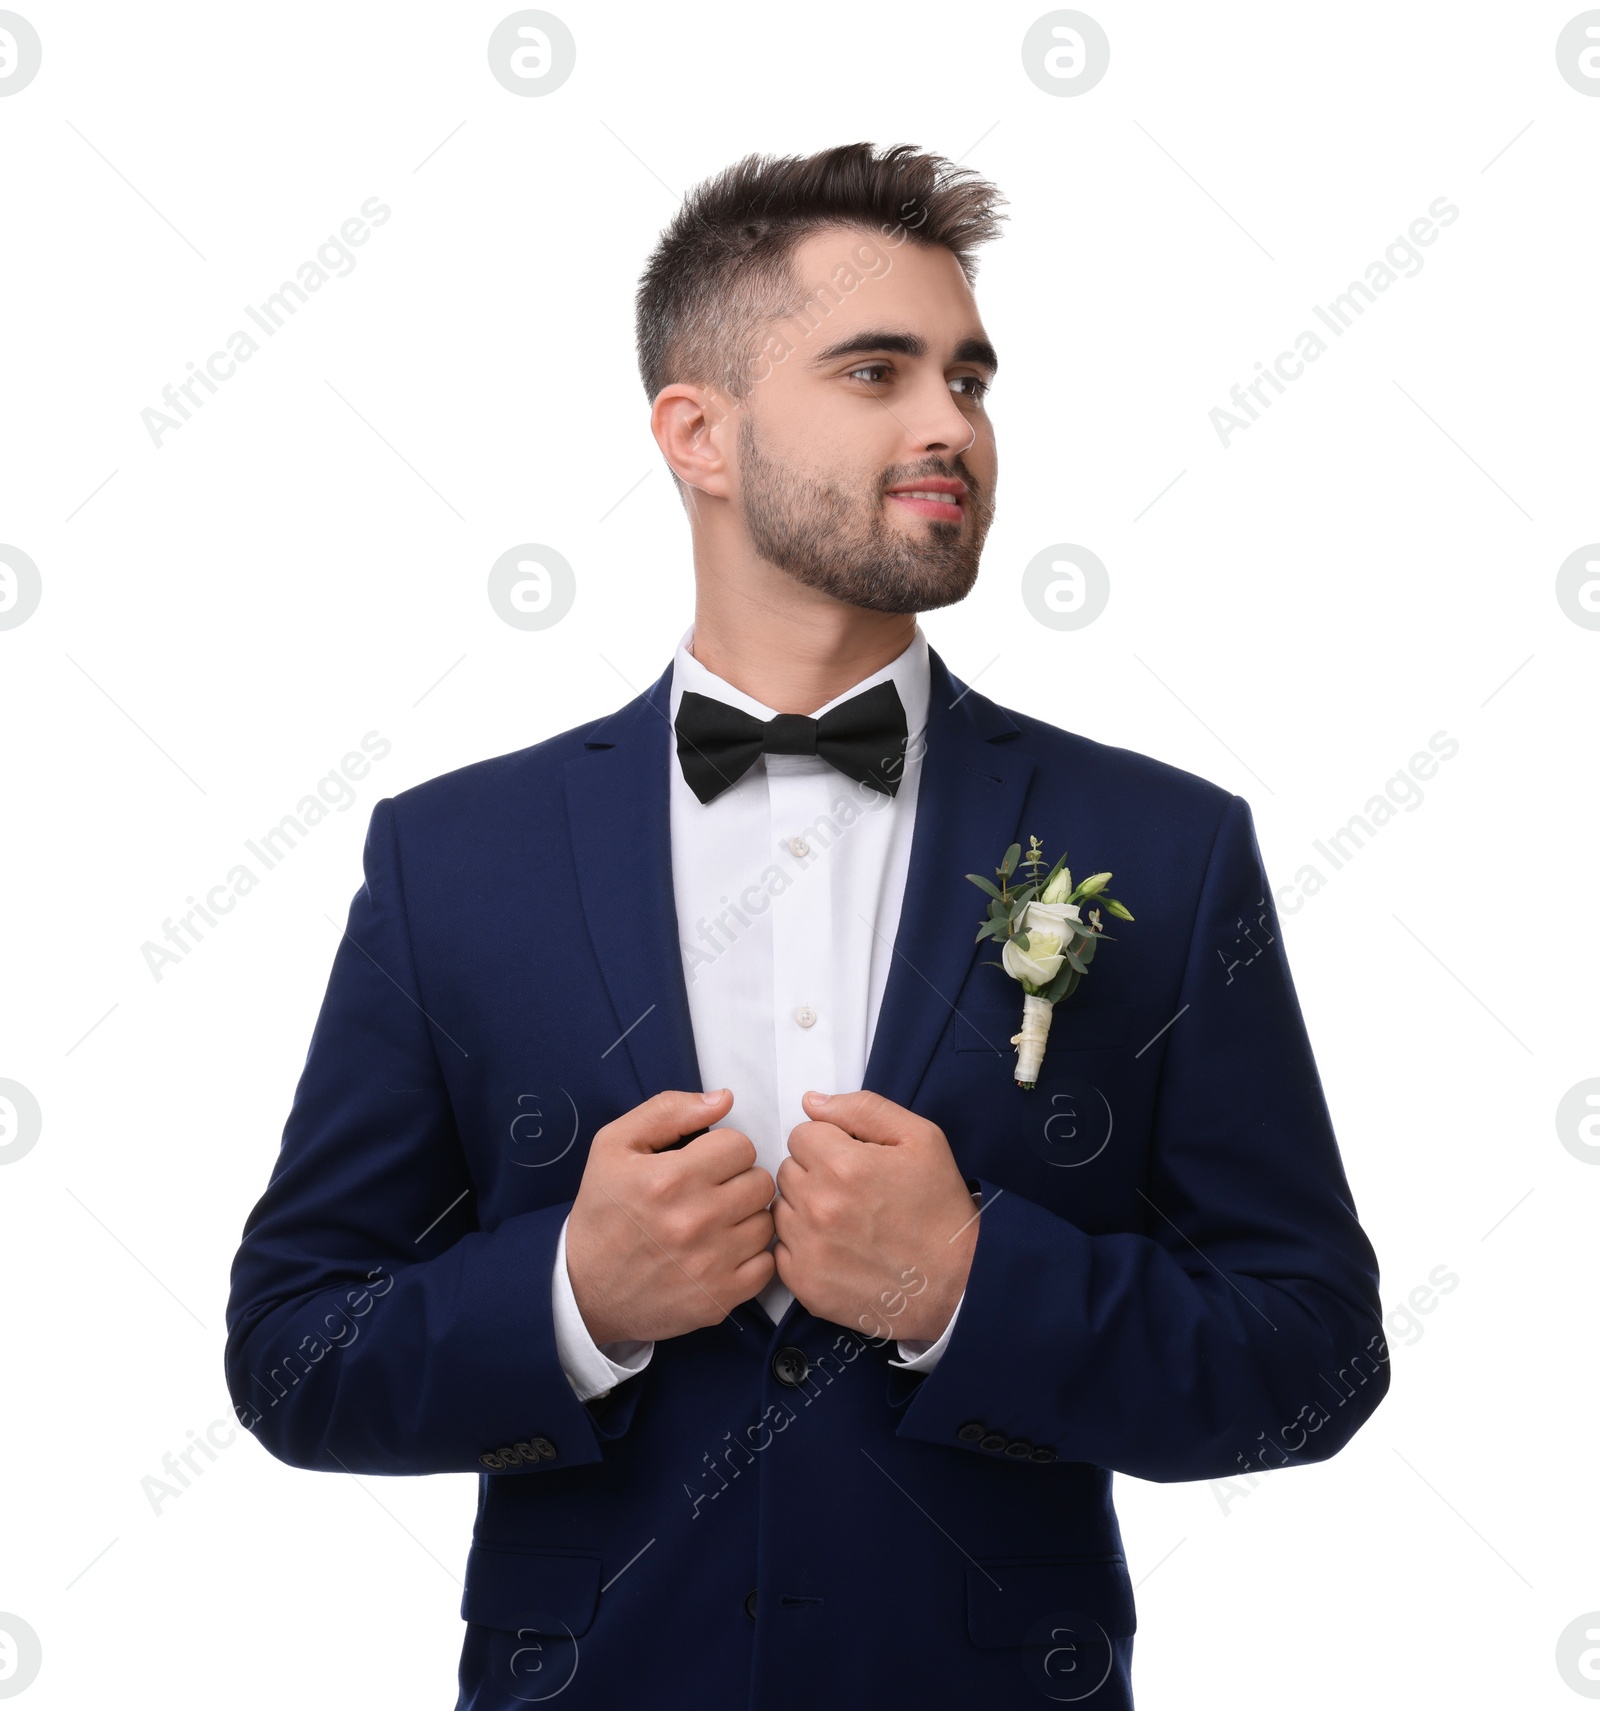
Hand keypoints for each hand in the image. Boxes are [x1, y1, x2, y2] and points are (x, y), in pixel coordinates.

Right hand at [566, 1088, 775, 1343]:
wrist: (582, 1290)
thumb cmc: (602, 1213)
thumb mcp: (614, 1146)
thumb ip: (668, 1111)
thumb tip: (723, 1099)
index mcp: (670, 1179)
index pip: (740, 1145)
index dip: (723, 1149)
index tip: (704, 1163)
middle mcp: (694, 1221)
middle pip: (761, 1181)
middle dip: (738, 1180)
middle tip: (711, 1192)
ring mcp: (710, 1264)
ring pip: (767, 1221)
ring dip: (746, 1218)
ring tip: (716, 1222)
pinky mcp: (721, 1298)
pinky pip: (768, 1264)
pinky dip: (751, 1257)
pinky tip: (724, 1251)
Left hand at [773, 1090, 978, 1341]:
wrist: (956, 1284)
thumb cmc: (939, 1208)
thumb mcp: (920, 1139)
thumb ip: (863, 1109)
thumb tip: (811, 1102)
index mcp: (842, 1165)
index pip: (801, 1135)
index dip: (828, 1143)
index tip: (854, 1162)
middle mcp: (818, 1206)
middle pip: (788, 1170)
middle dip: (815, 1174)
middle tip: (853, 1193)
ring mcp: (808, 1248)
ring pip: (782, 1209)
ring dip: (805, 1209)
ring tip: (846, 1222)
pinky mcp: (805, 1284)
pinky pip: (781, 1249)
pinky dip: (803, 1247)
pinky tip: (837, 1250)